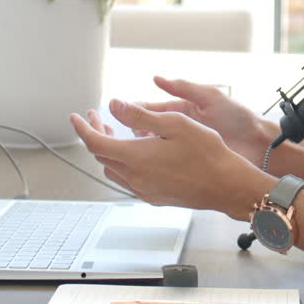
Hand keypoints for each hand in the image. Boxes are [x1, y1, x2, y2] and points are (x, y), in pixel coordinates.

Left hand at [71, 99, 270, 216]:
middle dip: (96, 134)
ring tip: (117, 134)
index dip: (82, 128)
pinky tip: (137, 154)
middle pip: (102, 155)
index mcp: (136, 156)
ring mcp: (144, 190)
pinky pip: (128, 180)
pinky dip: (123, 163)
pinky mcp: (154, 197)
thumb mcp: (174, 124)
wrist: (227, 186)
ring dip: (108, 150)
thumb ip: (139, 115)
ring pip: (112, 169)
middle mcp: (135, 176)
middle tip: (99, 118)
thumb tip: (113, 106)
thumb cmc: (207, 153)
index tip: (77, 116)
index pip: (95, 142)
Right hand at [124, 76, 277, 166]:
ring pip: (154, 148)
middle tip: (118, 133)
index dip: (136, 111)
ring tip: (128, 149)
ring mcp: (184, 147)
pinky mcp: (189, 162)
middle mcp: (181, 128)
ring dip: (141, 148)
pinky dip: (154, 163)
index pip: (153, 109)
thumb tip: (157, 79)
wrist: (259, 145)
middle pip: (149, 129)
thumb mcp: (211, 97)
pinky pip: (166, 163)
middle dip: (133, 130)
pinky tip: (144, 166)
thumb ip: (184, 88)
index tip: (118, 112)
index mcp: (184, 110)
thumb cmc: (239, 118)